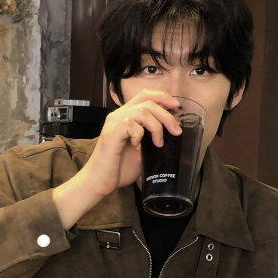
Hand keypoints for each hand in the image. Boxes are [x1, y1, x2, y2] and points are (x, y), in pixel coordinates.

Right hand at [52, 91, 180, 229]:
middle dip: (166, 115)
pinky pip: (130, 124)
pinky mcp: (111, 134)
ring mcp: (113, 124)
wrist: (100, 182)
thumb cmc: (118, 169)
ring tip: (158, 143)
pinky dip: (139, 133)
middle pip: (147, 100)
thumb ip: (152, 141)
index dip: (162, 97)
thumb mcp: (142, 153)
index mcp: (125, 117)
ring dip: (156, 126)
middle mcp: (118, 116)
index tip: (176, 107)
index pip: (145, 96)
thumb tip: (173, 138)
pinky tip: (137, 145)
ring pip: (142, 111)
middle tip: (176, 131)